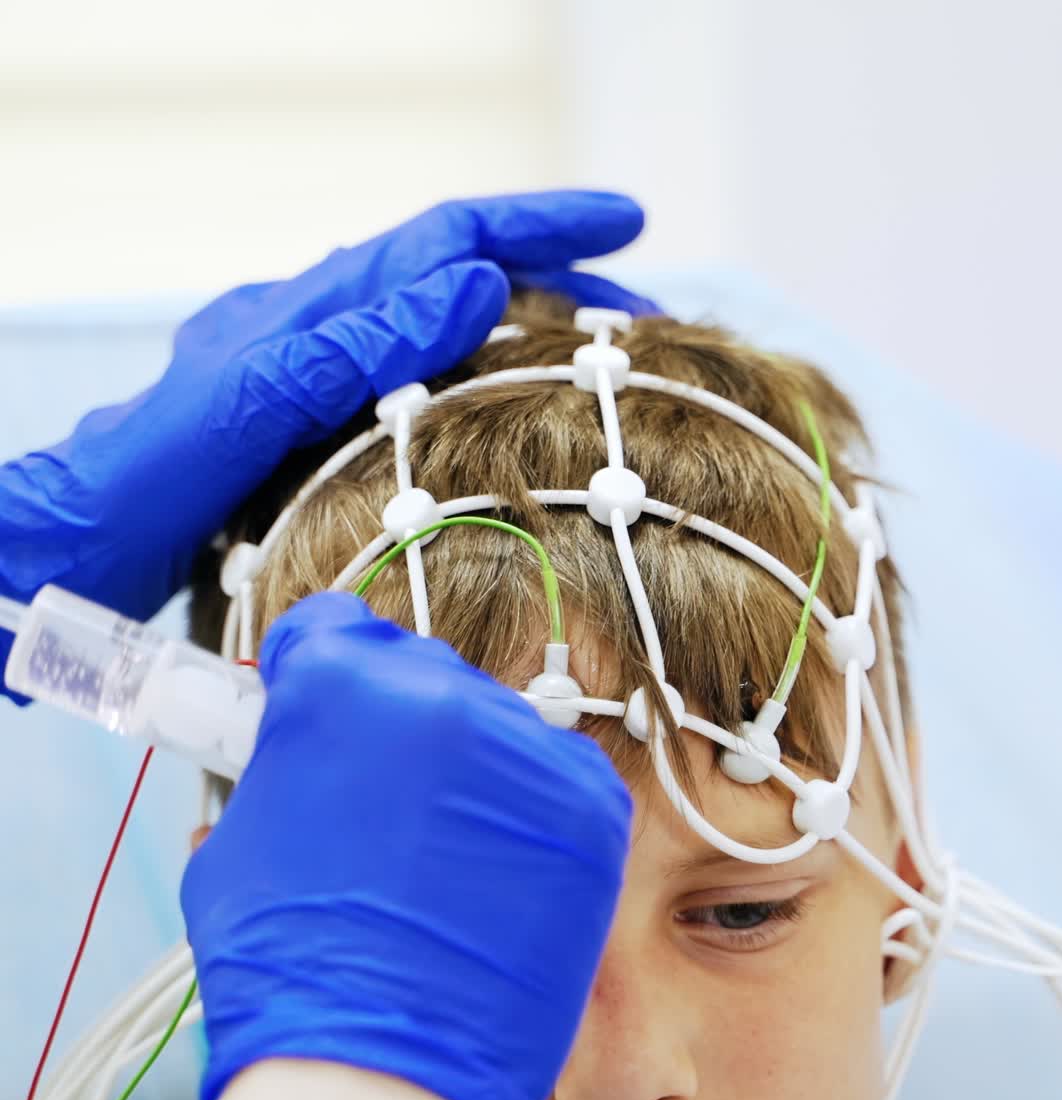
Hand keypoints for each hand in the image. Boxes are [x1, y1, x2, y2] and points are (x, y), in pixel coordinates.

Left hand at [0, 190, 650, 685]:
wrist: (57, 554)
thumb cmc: (131, 497)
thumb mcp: (236, 415)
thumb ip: (344, 350)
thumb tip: (472, 285)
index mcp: (298, 316)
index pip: (440, 240)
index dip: (538, 225)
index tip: (628, 223)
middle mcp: (307, 331)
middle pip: (452, 273)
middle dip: (553, 273)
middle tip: (644, 310)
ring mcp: (307, 378)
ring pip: (439, 329)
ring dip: (524, 330)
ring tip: (602, 357)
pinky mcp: (304, 426)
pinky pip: (412, 385)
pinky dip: (478, 382)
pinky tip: (508, 418)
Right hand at [179, 593, 632, 1099]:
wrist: (384, 1073)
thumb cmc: (289, 967)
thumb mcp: (239, 843)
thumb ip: (281, 769)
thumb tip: (300, 753)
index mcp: (341, 683)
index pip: (335, 629)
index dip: (319, 667)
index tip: (323, 705)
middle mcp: (443, 693)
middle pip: (421, 674)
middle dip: (398, 722)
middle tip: (383, 793)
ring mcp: (526, 746)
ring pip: (493, 726)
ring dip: (467, 767)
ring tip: (441, 853)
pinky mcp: (590, 804)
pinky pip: (553, 777)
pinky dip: (526, 808)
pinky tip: (495, 868)